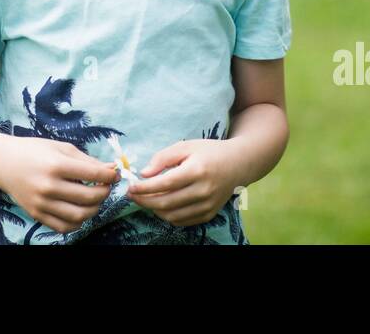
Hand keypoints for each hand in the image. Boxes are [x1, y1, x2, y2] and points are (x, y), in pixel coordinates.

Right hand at [0, 139, 119, 234]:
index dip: (109, 175)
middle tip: (106, 186)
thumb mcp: (61, 148)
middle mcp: (48, 186)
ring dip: (95, 209)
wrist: (4, 163)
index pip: (92, 174)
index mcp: (55, 165)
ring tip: (95, 199)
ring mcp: (41, 203)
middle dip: (104, 192)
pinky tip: (81, 211)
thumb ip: (87, 160)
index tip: (115, 174)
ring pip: (79, 216)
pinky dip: (78, 222)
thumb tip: (111, 169)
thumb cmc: (34, 151)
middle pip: (89, 197)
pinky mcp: (37, 214)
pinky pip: (64, 227)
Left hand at [126, 139, 241, 226]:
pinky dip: (168, 216)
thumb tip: (144, 174)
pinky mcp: (209, 214)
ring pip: (172, 215)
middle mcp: (203, 190)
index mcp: (197, 170)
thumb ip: (163, 158)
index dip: (145, 188)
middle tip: (132, 195)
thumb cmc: (209, 152)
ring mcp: (208, 205)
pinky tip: (161, 206)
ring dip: (154, 210)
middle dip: (144, 201)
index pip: (165, 183)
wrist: (238, 164)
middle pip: (166, 202)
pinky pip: (182, 221)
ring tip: (145, 199)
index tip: (131, 187)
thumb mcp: (186, 146)